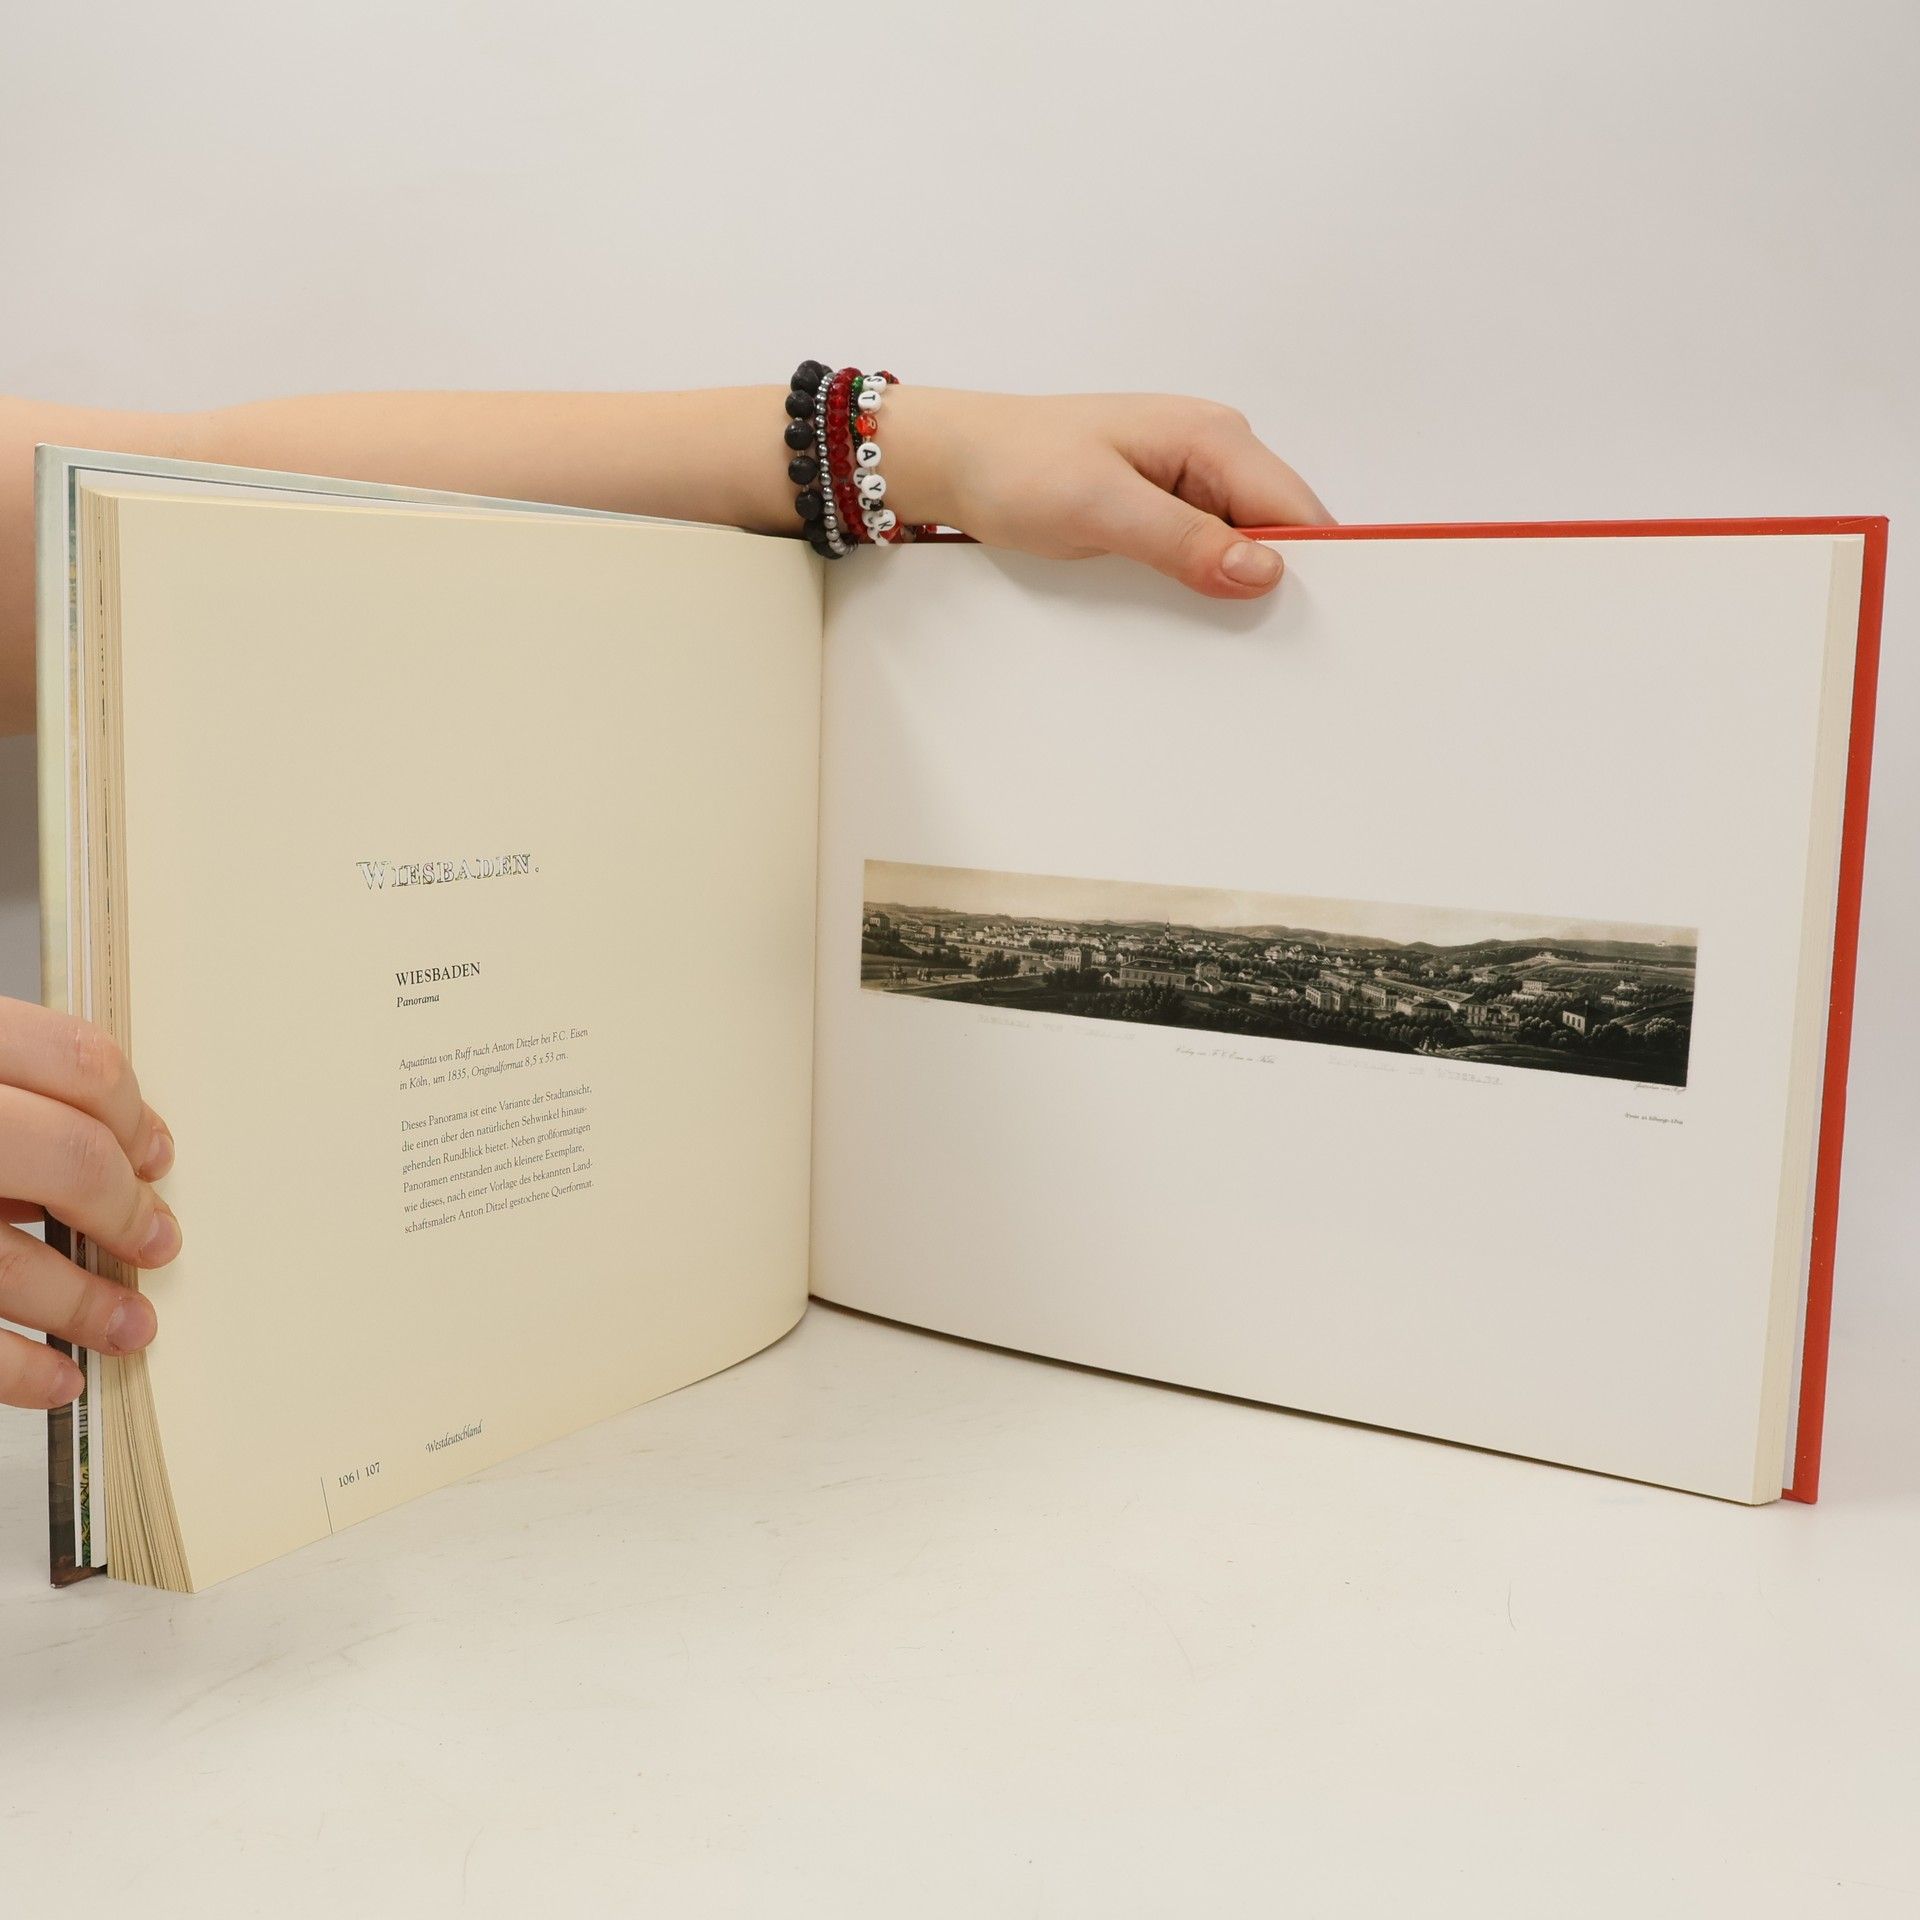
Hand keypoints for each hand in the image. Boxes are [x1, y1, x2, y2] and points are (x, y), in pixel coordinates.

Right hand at [0, 998, 177, 1406]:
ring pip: (8, 1259)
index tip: (157, 1156)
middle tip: (160, 1241)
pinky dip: (16, 1370)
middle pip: (64, 1154)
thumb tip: (128, 1152)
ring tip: (133, 1326)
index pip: (74, 1060)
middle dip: (124, 1207)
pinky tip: (57, 1378)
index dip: (130, 1113)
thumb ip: (24, 1100)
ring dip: (86, 1303)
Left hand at [883, 388, 1334, 597]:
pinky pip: (1206, 549)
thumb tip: (1263, 569)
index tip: (1310, 626)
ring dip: (1235, 587)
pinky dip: (1203, 582)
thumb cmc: (1017, 466)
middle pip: (1280, 531)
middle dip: (1275, 584)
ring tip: (1221, 633)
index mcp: (1214, 437)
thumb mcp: (1100, 507)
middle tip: (1262, 647)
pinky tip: (1188, 611)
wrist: (956, 458)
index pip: (1297, 510)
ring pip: (1244, 545)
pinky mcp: (1164, 506)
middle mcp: (1215, 451)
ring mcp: (1190, 479)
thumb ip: (1184, 539)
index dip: (1315, 568)